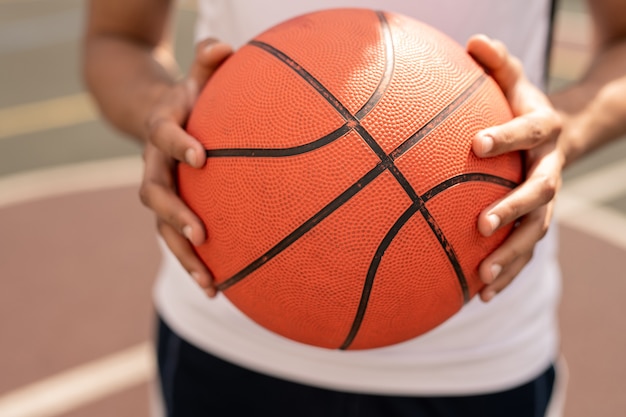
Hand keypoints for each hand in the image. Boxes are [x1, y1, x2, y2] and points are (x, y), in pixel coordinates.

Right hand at [139, 39, 231, 296]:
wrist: (158, 118)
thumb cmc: (190, 98)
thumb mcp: (197, 76)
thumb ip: (208, 61)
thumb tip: (225, 47)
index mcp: (161, 130)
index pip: (164, 136)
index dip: (178, 144)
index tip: (201, 156)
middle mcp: (154, 165)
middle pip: (154, 193)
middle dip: (174, 214)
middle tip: (199, 233)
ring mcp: (161, 192)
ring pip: (162, 227)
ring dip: (184, 256)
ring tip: (210, 283)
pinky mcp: (171, 212)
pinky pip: (178, 240)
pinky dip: (195, 263)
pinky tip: (220, 287)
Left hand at [466, 35, 563, 301]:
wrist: (565, 133)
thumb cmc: (525, 104)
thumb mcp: (516, 81)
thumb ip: (498, 64)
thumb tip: (474, 40)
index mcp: (543, 130)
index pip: (527, 131)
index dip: (505, 137)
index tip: (476, 144)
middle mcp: (549, 168)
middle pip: (538, 194)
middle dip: (512, 210)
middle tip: (481, 224)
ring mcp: (546, 200)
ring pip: (535, 233)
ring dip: (511, 257)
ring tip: (483, 280)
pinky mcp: (537, 221)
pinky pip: (526, 250)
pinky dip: (508, 272)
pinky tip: (479, 295)